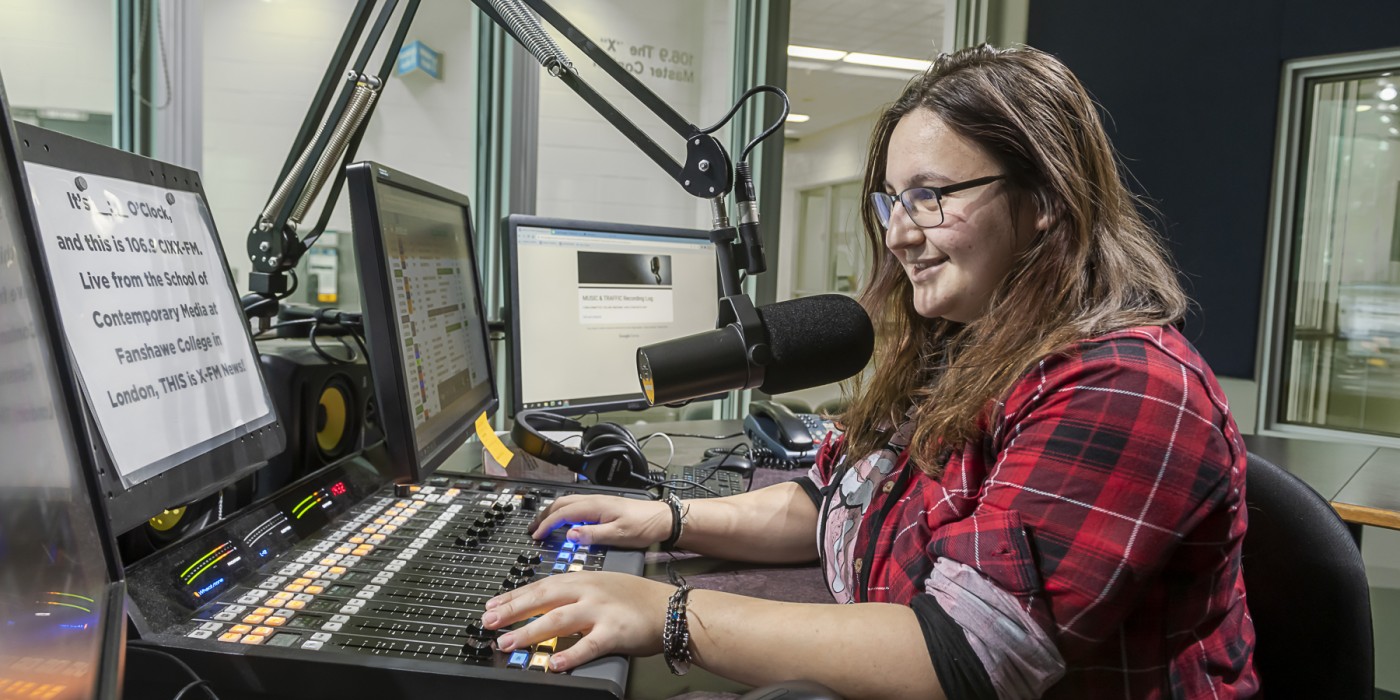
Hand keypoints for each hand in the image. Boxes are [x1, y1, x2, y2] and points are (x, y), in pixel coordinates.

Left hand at [482, 572, 673, 671]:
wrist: (669, 607)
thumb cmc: (635, 599)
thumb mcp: (600, 585)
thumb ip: (573, 593)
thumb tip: (542, 606)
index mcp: (583, 579)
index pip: (540, 585)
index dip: (513, 595)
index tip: (491, 605)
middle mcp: (589, 591)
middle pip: (543, 598)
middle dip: (512, 610)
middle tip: (488, 622)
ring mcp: (601, 610)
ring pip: (559, 619)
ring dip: (530, 631)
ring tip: (508, 643)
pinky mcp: (615, 631)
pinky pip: (589, 645)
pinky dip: (570, 655)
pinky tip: (553, 664)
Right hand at [529, 494, 671, 547]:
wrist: (663, 519)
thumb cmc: (644, 526)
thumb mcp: (618, 535)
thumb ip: (593, 535)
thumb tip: (570, 535)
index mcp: (594, 506)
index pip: (562, 513)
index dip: (546, 524)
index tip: (536, 535)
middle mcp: (594, 500)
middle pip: (560, 503)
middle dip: (543, 515)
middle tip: (533, 528)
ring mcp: (598, 502)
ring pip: (568, 502)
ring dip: (552, 512)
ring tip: (543, 524)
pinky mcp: (604, 506)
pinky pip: (576, 505)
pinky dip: (564, 512)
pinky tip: (565, 521)